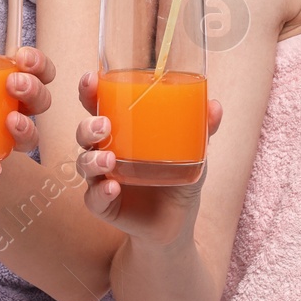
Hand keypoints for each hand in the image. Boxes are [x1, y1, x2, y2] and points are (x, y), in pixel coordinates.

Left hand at [0, 43, 55, 182]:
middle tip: (14, 84)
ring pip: (32, 135)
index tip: (22, 57)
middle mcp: (16, 112)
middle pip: (40, 98)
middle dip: (33, 89)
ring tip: (11, 122)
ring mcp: (6, 143)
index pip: (35, 70)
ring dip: (25, 128)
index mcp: (7, 85)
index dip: (38, 62)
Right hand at [73, 69, 222, 245]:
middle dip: (88, 126)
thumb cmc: (178, 175)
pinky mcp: (104, 205)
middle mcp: (105, 151)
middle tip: (104, 125)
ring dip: (92, 159)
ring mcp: (102, 179)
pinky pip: (94, 198)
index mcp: (121, 130)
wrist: (176, 222)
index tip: (91, 79)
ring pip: (84, 163)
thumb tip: (215, 106)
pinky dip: (101, 193)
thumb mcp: (193, 151)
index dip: (89, 91)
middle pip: (84, 132)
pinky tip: (113, 188)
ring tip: (109, 159)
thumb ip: (202, 129)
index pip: (97, 105)